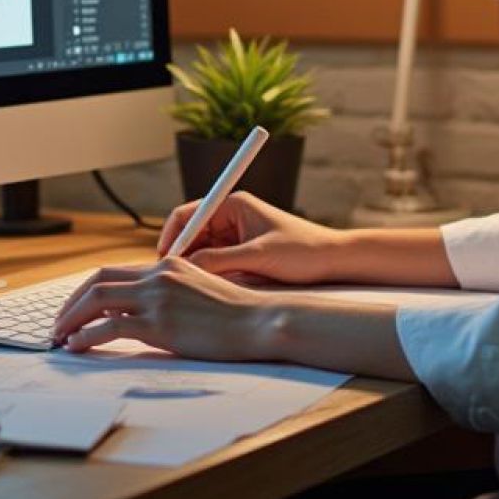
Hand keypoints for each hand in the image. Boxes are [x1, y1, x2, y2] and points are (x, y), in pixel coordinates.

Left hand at [52, 257, 266, 358]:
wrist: (257, 322)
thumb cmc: (234, 313)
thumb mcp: (198, 290)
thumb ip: (169, 291)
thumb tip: (142, 310)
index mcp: (166, 265)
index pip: (113, 270)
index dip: (87, 290)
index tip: (74, 308)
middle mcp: (158, 275)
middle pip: (97, 280)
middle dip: (71, 302)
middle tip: (59, 322)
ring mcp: (157, 299)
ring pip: (97, 299)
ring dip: (71, 319)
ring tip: (60, 337)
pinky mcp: (159, 324)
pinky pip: (110, 327)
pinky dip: (86, 336)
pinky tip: (78, 346)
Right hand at [157, 191, 344, 284]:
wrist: (335, 262)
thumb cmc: (302, 251)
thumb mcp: (258, 256)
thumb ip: (219, 261)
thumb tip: (184, 266)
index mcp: (234, 205)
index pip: (188, 214)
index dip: (172, 236)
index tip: (164, 262)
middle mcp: (232, 217)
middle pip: (191, 234)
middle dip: (180, 256)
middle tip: (168, 283)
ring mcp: (237, 236)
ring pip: (202, 252)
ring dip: (194, 268)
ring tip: (186, 291)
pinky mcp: (243, 254)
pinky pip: (216, 263)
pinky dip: (208, 276)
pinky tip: (205, 293)